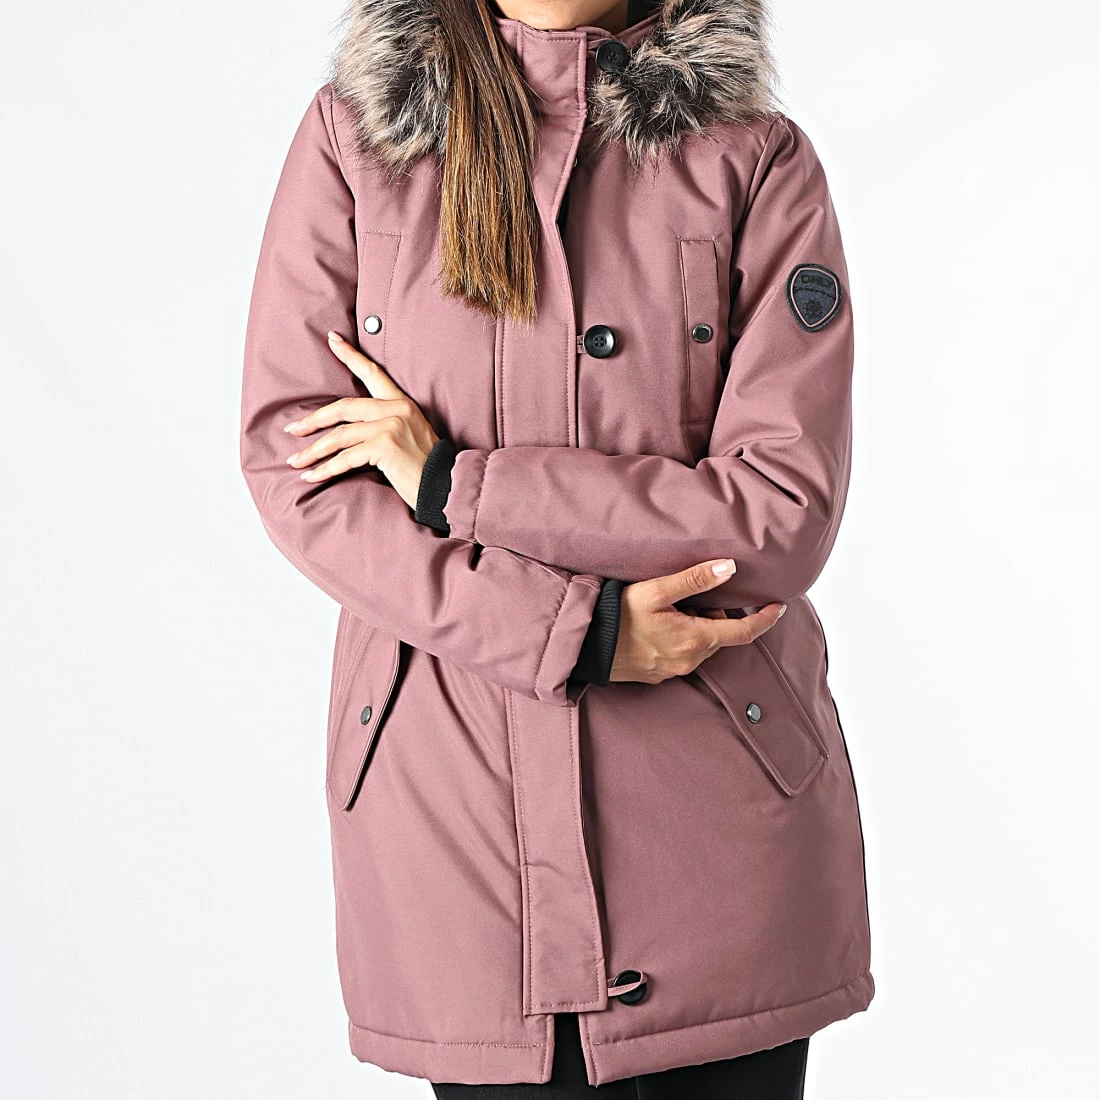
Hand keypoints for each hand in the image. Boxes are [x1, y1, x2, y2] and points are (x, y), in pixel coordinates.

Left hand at [283, 331, 438, 509]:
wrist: (446, 486)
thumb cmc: (426, 467)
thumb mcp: (409, 436)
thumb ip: (385, 425)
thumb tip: (350, 430)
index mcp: (402, 403)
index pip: (373, 373)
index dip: (350, 355)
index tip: (332, 339)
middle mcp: (397, 409)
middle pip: (343, 407)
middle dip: (313, 420)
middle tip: (292, 430)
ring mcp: (391, 426)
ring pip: (339, 435)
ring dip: (313, 451)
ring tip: (296, 462)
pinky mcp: (385, 446)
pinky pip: (345, 457)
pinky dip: (325, 469)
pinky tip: (312, 477)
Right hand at [609, 558, 786, 683]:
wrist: (585, 645)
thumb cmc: (616, 615)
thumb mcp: (656, 591)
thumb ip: (694, 580)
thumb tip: (729, 567)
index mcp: (695, 639)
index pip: (744, 631)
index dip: (765, 619)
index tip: (778, 606)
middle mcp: (690, 660)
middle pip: (719, 634)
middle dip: (715, 613)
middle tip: (688, 595)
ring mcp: (674, 670)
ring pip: (701, 644)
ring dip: (696, 625)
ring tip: (667, 609)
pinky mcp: (659, 674)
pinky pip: (683, 654)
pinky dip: (681, 637)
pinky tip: (657, 625)